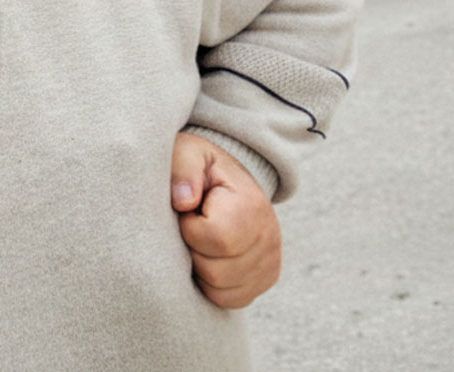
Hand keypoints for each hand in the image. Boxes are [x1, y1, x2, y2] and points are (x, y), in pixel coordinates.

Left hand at [170, 132, 281, 308]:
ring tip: (200, 240)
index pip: (216, 239)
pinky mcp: (265, 279)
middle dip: (192, 250)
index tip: (187, 211)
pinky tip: (208, 258)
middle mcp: (269, 239)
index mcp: (251, 207)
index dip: (189, 228)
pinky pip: (230, 300)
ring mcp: (270, 262)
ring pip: (221, 290)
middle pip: (216, 271)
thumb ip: (182, 169)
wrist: (226, 179)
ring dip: (200, 269)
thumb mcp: (188, 153)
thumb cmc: (201, 168)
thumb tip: (183, 201)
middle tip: (192, 226)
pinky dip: (212, 285)